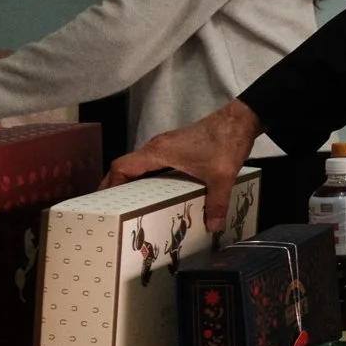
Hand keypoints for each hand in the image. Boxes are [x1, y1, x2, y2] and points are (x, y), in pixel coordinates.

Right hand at [106, 98, 260, 233]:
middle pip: (126, 166)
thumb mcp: (222, 176)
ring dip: (132, 181)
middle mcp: (157, 146)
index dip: (109, 185)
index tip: (104, 203)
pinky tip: (157, 191)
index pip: (121, 167)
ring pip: (140, 164)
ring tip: (130, 203)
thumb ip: (216, 203)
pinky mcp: (178, 146)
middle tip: (111, 208)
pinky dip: (148, 176)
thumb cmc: (227, 141)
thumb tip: (213, 227)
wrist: (241, 118)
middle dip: (116, 186)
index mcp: (158, 151)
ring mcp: (167, 145)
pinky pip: (154, 163)